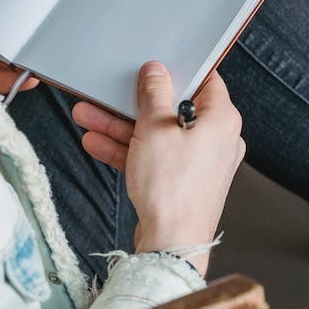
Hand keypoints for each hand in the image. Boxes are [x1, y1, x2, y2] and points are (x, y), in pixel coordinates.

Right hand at [72, 62, 244, 273]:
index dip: (176, 69)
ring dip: (119, 126)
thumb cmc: (172, 188)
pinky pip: (152, 156)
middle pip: (170, 108)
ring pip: (155, 134)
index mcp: (220, 120)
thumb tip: (156, 71)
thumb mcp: (155, 127)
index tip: (151, 66)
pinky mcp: (179, 180)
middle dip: (131, 103)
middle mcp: (214, 139)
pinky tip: (96, 143)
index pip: (204, 80)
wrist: (171, 243)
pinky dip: (127, 149)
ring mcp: (196, 162)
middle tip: (106, 94)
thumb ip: (155, 94)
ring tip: (87, 116)